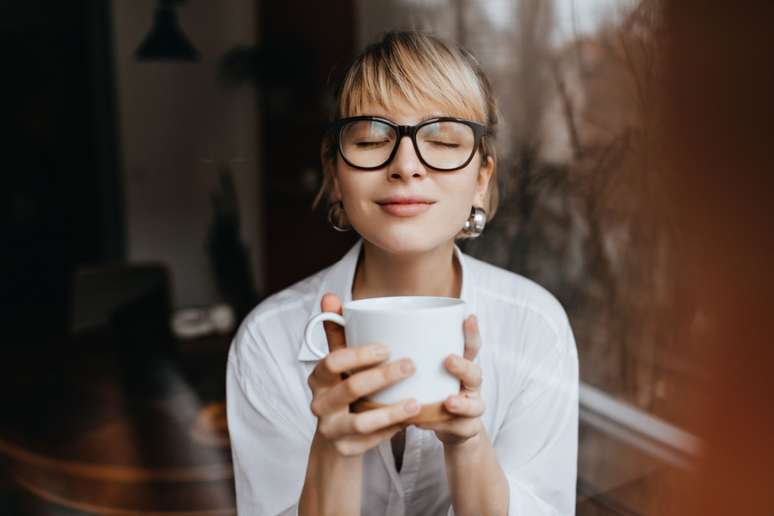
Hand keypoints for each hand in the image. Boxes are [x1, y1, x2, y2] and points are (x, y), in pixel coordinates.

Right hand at [307, 293, 419, 456]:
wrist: (337, 433)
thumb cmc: (343, 386)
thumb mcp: (339, 363)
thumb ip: (337, 331)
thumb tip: (330, 296)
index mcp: (317, 378)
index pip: (332, 361)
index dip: (359, 354)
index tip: (385, 347)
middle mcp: (319, 404)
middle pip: (351, 388)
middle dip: (383, 376)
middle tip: (411, 365)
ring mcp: (331, 429)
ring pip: (362, 421)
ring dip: (392, 411)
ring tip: (417, 401)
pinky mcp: (346, 449)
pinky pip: (372, 440)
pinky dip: (393, 429)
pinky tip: (411, 419)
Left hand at [416, 315, 484, 446]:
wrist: (451, 428)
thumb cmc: (434, 392)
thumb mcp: (427, 372)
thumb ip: (411, 355)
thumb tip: (374, 332)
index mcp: (462, 366)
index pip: (471, 346)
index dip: (471, 332)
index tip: (468, 317)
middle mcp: (471, 385)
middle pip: (475, 373)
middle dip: (463, 366)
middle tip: (448, 360)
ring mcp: (472, 407)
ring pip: (475, 405)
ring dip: (461, 404)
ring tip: (448, 402)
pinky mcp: (467, 428)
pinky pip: (460, 428)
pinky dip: (444, 426)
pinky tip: (426, 423)